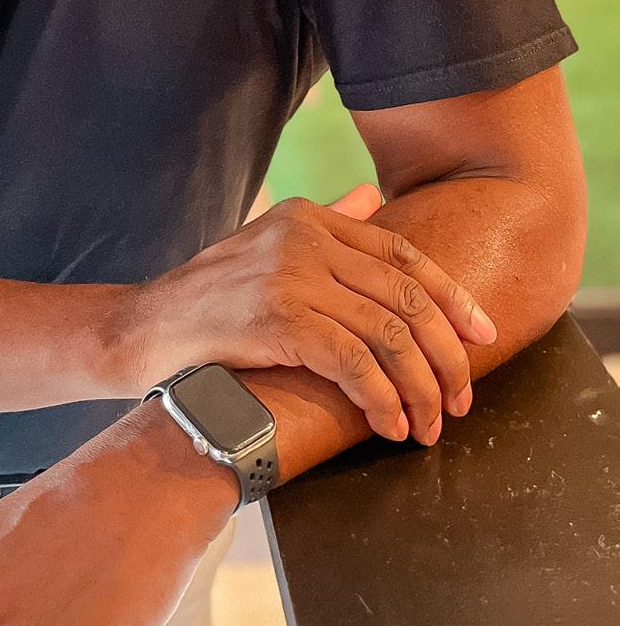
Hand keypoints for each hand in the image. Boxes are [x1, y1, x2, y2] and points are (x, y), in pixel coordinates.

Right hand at [133, 183, 497, 446]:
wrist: (141, 330)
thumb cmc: (207, 302)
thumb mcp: (266, 247)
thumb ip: (324, 226)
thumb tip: (372, 200)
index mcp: (308, 218)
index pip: (402, 254)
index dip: (452, 297)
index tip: (484, 335)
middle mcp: (305, 237)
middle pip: (406, 296)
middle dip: (445, 354)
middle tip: (460, 398)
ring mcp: (291, 274)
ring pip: (388, 334)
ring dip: (419, 388)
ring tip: (428, 425)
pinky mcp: (278, 318)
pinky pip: (355, 362)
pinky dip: (382, 398)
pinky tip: (389, 425)